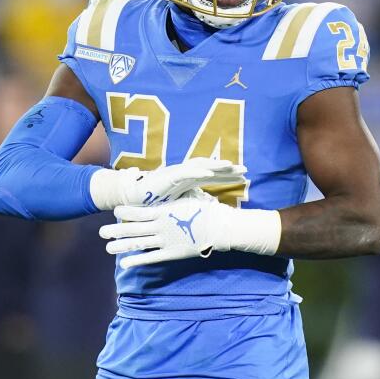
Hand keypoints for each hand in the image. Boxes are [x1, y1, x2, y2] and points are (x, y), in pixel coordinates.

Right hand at [89, 158, 245, 209]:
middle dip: (228, 170)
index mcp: (190, 181)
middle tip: (245, 170)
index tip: (244, 178)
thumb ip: (192, 205)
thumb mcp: (179, 205)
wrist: (135, 200)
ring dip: (216, 166)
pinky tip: (209, 172)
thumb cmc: (155, 203)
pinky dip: (197, 171)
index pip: (213, 177)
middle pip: (211, 169)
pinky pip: (186, 172)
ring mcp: (178, 173)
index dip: (228, 177)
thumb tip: (209, 212)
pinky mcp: (169, 176)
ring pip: (201, 167)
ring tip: (231, 166)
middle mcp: (186, 174)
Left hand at [99, 191, 279, 267]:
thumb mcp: (188, 198)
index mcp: (163, 211)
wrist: (218, 227)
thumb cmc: (205, 210)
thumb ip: (175, 198)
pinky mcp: (171, 253)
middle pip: (133, 228)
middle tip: (101, 232)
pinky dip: (136, 261)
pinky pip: (150, 258)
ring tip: (107, 248)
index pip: (139, 211)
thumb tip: (170, 188)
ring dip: (121, 246)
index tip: (114, 211)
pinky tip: (124, 263)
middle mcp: (160, 226)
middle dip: (116, 230)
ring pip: (138, 244)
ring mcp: (164, 240)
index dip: (125, 212)